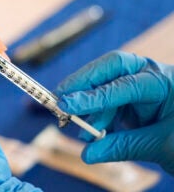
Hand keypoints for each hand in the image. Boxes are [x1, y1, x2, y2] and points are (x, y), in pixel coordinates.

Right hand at [56, 50, 173, 174]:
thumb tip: (87, 155)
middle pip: (110, 68)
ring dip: (87, 104)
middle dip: (83, 82)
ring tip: (76, 125)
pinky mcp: (130, 98)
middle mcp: (148, 75)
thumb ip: (122, 147)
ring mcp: (138, 84)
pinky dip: (95, 114)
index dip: (93, 96)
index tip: (67, 104)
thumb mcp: (161, 145)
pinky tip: (91, 130)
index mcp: (161, 81)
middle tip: (60, 98)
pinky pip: (106, 100)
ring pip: (104, 84)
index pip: (123, 84)